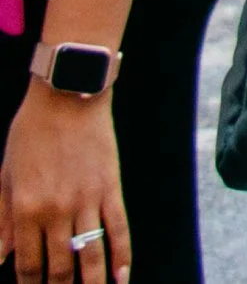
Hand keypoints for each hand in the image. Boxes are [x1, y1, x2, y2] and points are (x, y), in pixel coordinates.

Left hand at [1, 84, 130, 283]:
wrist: (69, 95)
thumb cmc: (32, 132)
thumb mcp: (6, 176)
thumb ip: (3, 220)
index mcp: (26, 208)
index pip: (27, 264)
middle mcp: (57, 210)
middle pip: (60, 266)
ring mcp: (87, 200)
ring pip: (91, 255)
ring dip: (91, 283)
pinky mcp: (110, 188)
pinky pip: (119, 229)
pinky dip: (122, 256)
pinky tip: (122, 277)